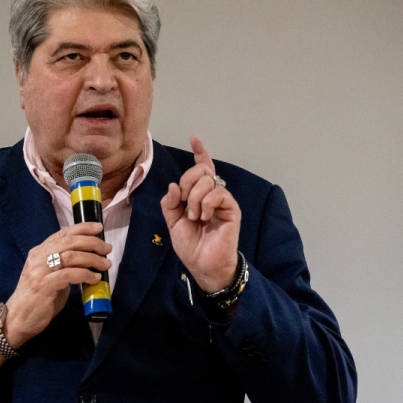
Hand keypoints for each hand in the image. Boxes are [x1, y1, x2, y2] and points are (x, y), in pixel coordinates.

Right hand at [4, 222, 111, 348]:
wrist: (17, 318)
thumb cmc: (37, 298)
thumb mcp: (50, 275)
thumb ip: (63, 264)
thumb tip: (89, 258)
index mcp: (39, 252)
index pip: (62, 233)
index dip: (82, 228)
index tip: (98, 228)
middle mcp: (38, 257)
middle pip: (68, 242)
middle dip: (91, 242)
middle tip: (106, 249)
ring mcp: (39, 271)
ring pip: (70, 256)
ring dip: (92, 258)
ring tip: (105, 264)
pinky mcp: (43, 286)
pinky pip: (68, 275)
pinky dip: (85, 274)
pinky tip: (94, 278)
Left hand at [160, 135, 241, 292]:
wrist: (202, 264)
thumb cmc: (190, 245)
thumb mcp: (173, 222)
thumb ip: (170, 203)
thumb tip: (173, 185)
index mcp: (199, 195)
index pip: (202, 169)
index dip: (200, 153)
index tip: (194, 138)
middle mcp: (212, 195)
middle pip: (202, 170)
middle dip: (188, 181)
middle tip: (183, 201)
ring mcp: (223, 201)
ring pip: (208, 181)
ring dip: (194, 198)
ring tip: (194, 217)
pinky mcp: (232, 209)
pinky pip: (218, 193)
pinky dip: (206, 203)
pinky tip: (203, 217)